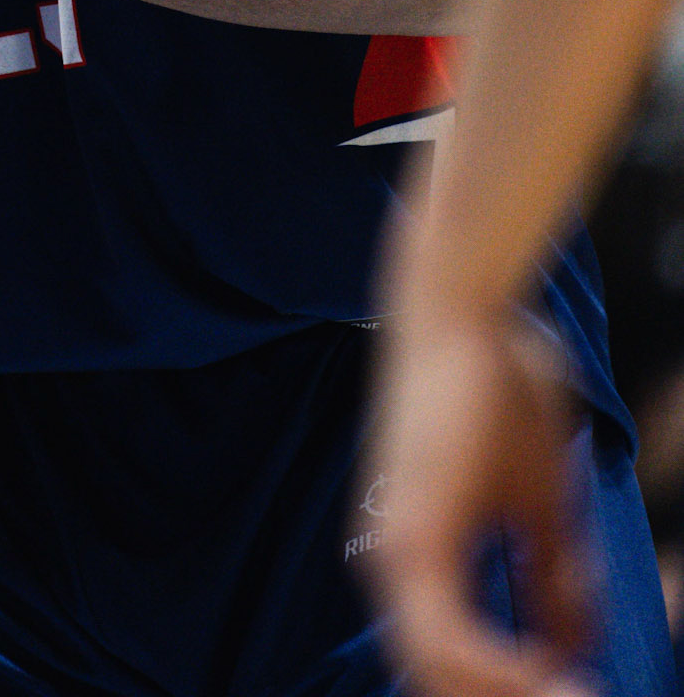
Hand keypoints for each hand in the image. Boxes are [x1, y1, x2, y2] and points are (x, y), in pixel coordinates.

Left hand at [371, 303, 596, 696]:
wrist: (463, 312)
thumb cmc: (498, 386)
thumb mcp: (541, 499)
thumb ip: (551, 574)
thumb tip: (572, 644)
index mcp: (422, 557)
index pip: (452, 661)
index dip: (505, 692)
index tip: (573, 696)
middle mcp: (397, 562)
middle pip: (437, 678)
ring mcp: (396, 550)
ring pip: (434, 671)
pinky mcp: (410, 532)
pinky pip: (442, 636)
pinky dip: (492, 671)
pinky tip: (548, 680)